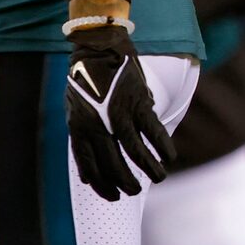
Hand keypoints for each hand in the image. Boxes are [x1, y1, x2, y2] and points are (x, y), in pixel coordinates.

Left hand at [65, 21, 175, 200]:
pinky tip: (169, 156)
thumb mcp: (75, 111)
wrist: (96, 46)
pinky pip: (153, 131)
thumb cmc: (85, 80)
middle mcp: (98, 125)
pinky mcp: (138, 102)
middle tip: (134, 192)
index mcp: (80, 128)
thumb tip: (86, 177)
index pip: (89, 167)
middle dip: (125, 183)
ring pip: (135, 152)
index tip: (113, 197)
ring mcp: (119, 114)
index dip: (102, 186)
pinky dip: (163, 146)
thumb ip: (82, 141)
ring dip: (149, 169)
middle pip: (113, 164)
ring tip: (159, 177)